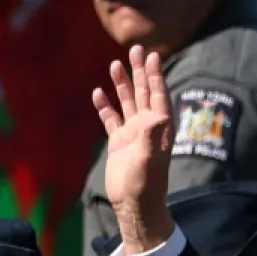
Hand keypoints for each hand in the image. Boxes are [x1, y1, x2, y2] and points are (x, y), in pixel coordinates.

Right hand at [92, 45, 175, 254]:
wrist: (134, 206)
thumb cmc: (145, 185)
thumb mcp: (148, 160)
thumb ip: (152, 136)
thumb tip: (157, 114)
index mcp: (159, 128)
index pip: (158, 96)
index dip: (155, 75)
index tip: (152, 56)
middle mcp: (147, 127)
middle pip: (143, 93)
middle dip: (140, 71)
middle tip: (135, 49)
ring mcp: (132, 134)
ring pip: (126, 103)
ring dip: (122, 84)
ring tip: (114, 64)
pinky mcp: (118, 143)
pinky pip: (111, 120)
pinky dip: (105, 107)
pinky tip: (97, 93)